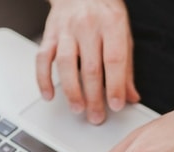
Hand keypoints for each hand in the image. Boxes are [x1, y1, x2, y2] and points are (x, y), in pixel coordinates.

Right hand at [36, 0, 140, 124]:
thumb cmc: (104, 13)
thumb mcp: (123, 34)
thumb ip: (126, 67)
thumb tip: (130, 96)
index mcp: (111, 24)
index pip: (114, 60)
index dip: (115, 86)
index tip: (116, 105)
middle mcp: (88, 26)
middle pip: (90, 67)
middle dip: (94, 97)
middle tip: (96, 116)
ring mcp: (66, 30)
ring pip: (66, 64)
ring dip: (71, 91)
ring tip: (78, 108)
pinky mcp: (49, 34)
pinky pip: (42, 59)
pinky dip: (44, 79)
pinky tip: (49, 95)